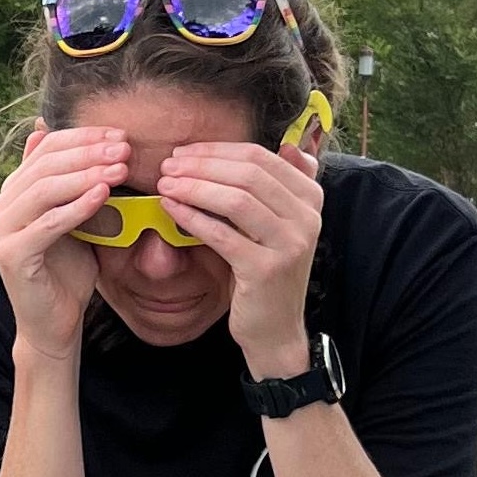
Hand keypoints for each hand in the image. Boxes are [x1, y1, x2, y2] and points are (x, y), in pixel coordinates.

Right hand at [0, 123, 121, 362]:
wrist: (55, 325)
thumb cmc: (66, 273)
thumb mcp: (72, 219)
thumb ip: (68, 184)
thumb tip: (58, 135)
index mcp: (11, 194)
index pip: (46, 149)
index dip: (83, 137)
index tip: (118, 135)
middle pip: (45, 165)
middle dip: (88, 152)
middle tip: (123, 147)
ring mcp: (1, 231)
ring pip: (45, 189)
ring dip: (86, 174)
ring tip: (119, 167)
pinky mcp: (11, 255)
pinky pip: (48, 223)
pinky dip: (77, 206)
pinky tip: (103, 194)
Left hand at [154, 137, 324, 378]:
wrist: (276, 332)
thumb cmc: (268, 275)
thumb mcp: (282, 226)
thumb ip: (285, 188)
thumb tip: (290, 144)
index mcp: (311, 198)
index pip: (261, 156)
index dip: (218, 150)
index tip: (185, 153)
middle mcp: (307, 217)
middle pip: (248, 172)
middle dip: (202, 165)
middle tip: (168, 166)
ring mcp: (289, 244)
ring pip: (236, 199)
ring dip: (194, 187)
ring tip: (165, 184)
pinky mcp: (266, 270)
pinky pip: (222, 234)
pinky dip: (192, 217)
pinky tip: (170, 210)